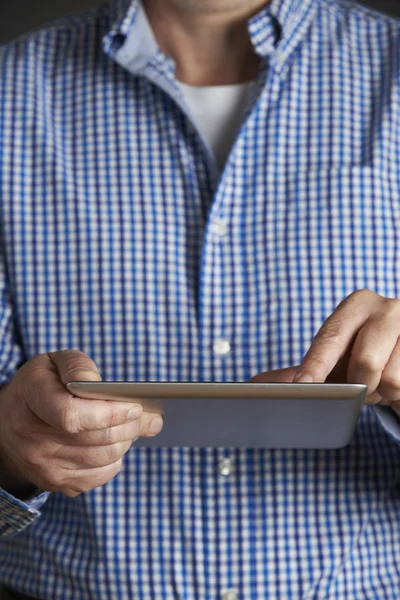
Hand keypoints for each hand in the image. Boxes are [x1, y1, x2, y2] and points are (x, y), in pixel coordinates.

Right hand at [0, 350, 162, 496]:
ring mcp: (43, 466)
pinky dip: (115, 460)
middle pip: (94, 440)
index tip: (135, 406)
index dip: (109, 413)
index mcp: (31, 399)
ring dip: (125, 442)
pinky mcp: (55, 483)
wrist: (8, 423)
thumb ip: (79, 366)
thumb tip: (105, 386)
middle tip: (144, 415)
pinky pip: (98, 476)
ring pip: (102, 459)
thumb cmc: (40, 386)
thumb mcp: (54, 363)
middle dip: (128, 426)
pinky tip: (115, 444)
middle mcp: (33, 439)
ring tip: (131, 426)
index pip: (72, 415)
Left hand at [250, 289, 399, 416]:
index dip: (316, 365)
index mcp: (357, 303)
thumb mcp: (334, 357)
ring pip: (390, 380)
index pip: (331, 338)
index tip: (303, 385)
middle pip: (365, 363)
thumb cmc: (363, 354)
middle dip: (358, 386)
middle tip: (358, 388)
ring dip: (381, 394)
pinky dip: (397, 396)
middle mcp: (389, 308)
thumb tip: (254, 385)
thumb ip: (301, 370)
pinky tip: (396, 385)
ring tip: (379, 384)